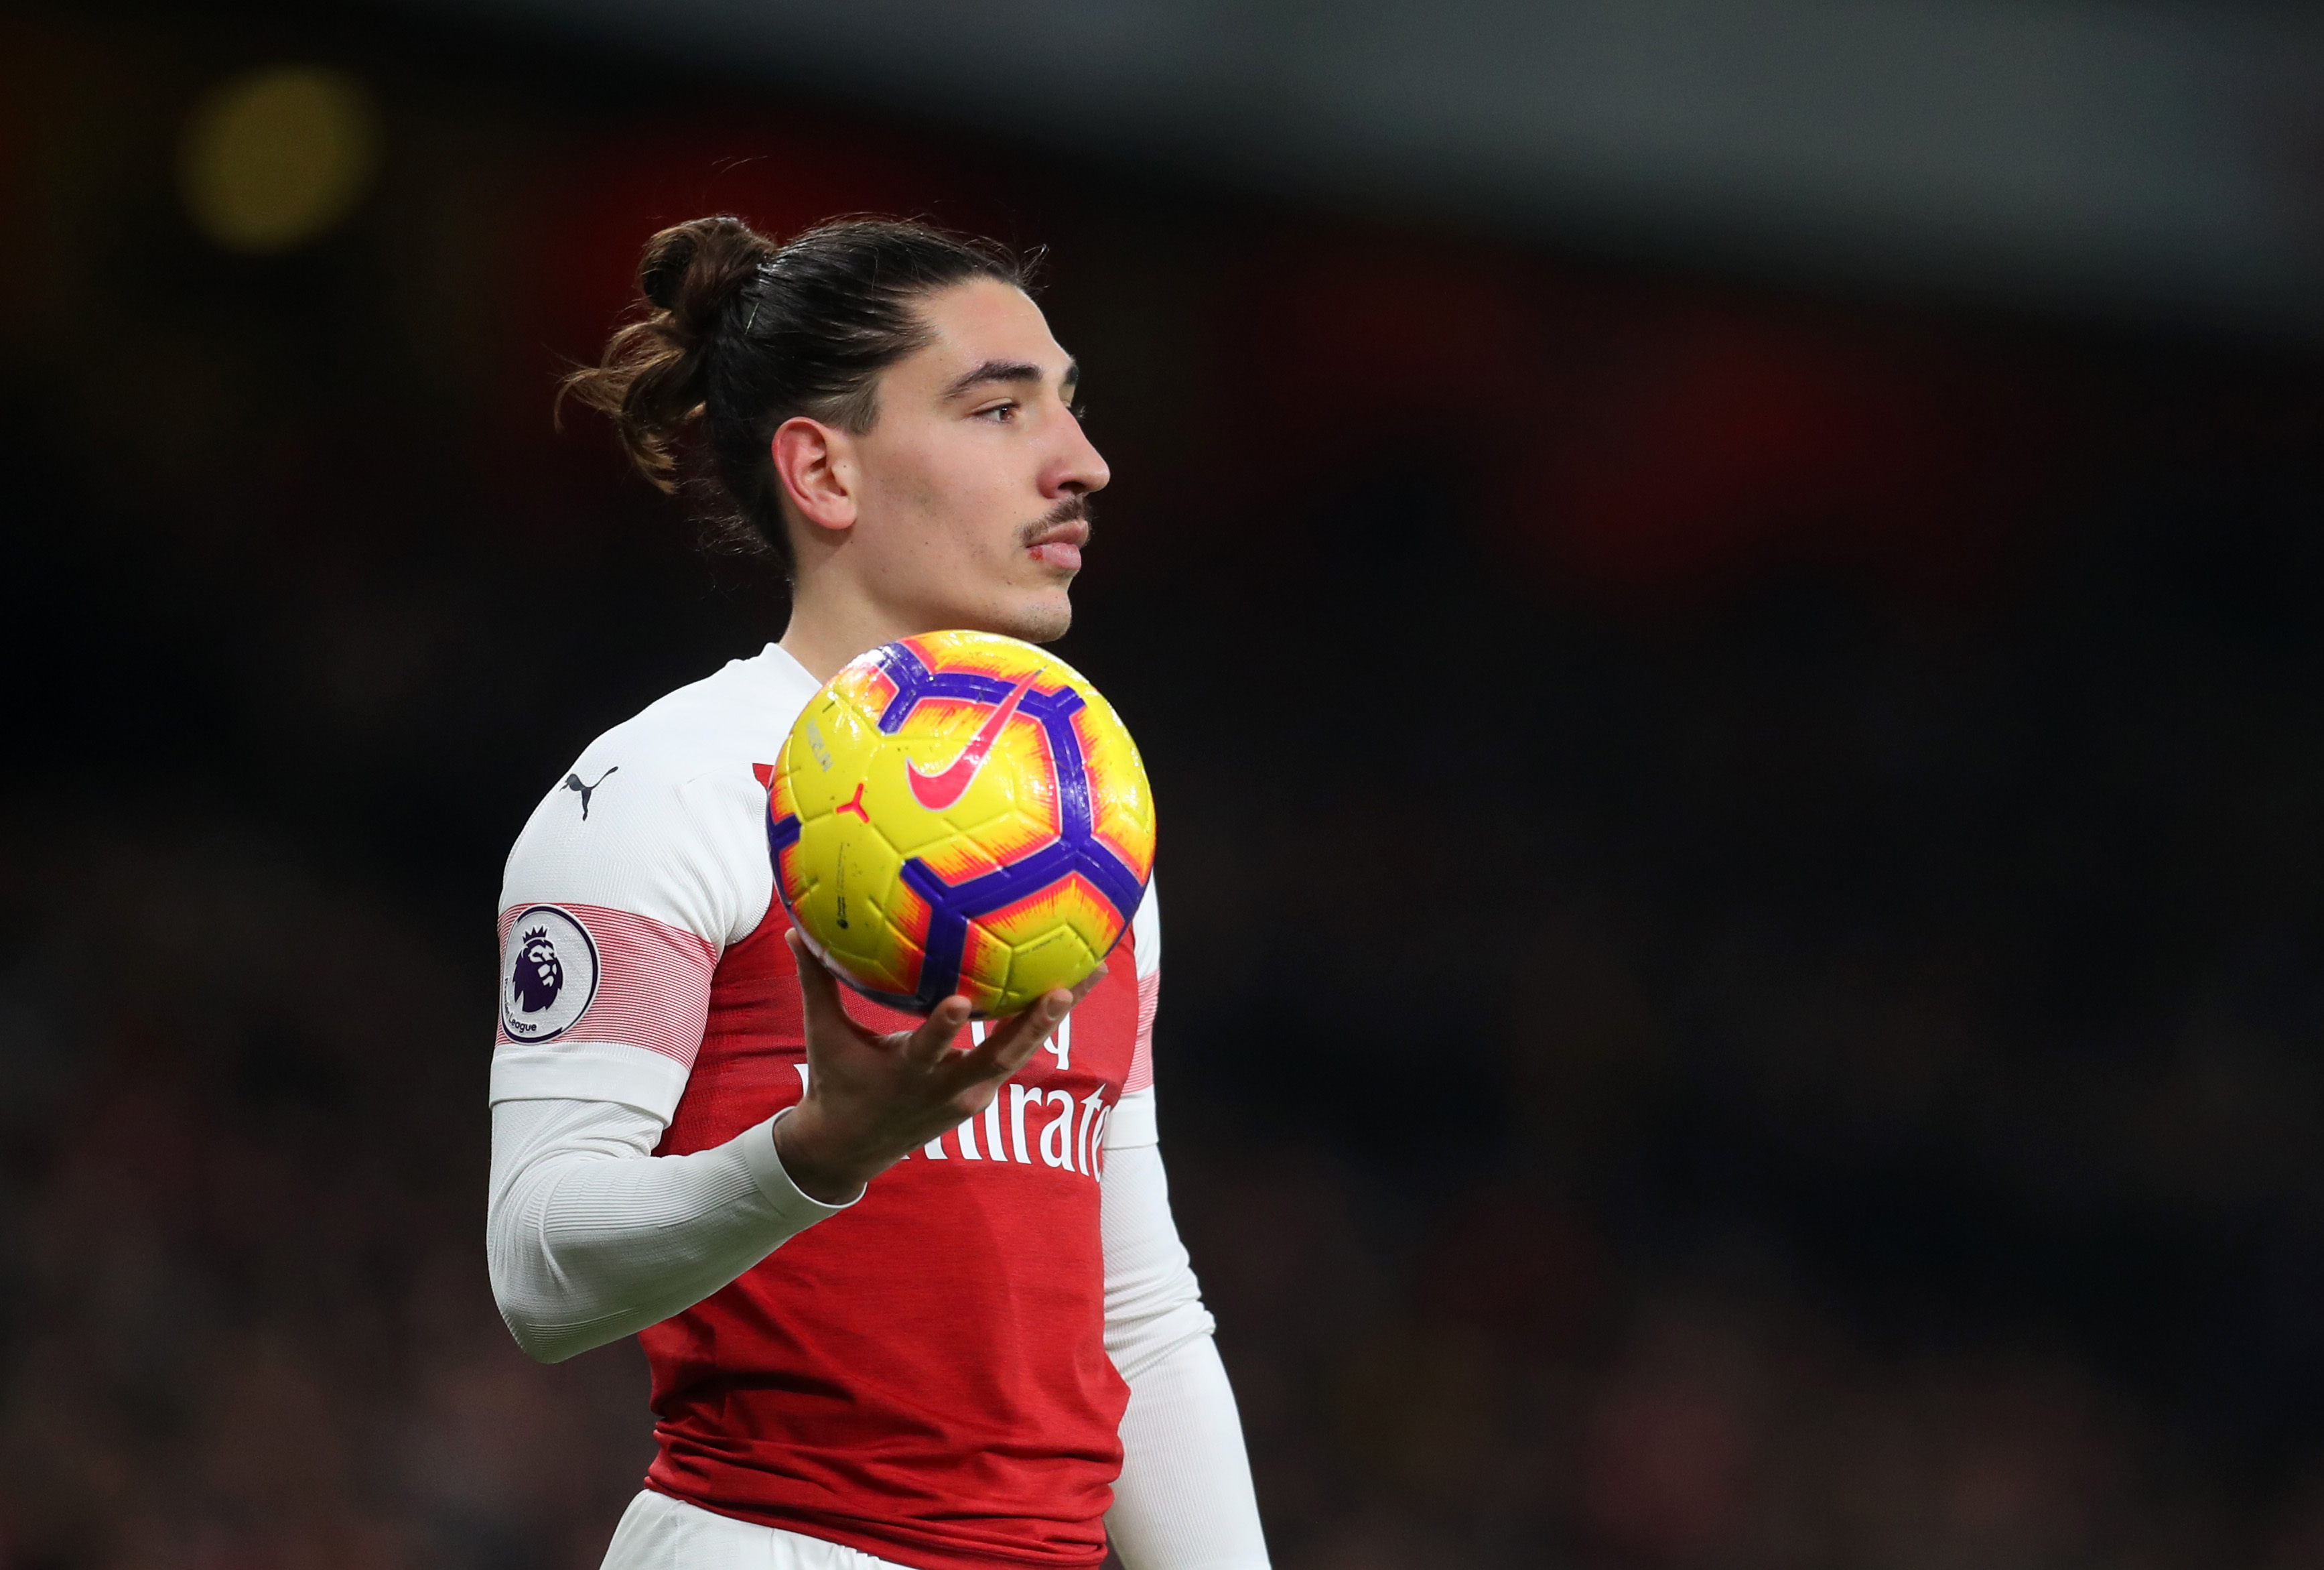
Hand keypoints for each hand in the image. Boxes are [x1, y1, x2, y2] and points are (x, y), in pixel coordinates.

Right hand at [771, 929, 1104, 1203]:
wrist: (851, 1149)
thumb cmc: (837, 1082)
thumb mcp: (824, 1036)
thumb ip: (816, 983)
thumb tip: (795, 928)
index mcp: (907, 1073)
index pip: (928, 1049)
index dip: (945, 1028)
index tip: (961, 1000)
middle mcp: (948, 1088)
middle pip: (1000, 1056)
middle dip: (1032, 1024)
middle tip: (1064, 988)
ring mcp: (972, 1095)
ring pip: (1021, 1053)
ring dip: (1054, 1016)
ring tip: (1091, 972)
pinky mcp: (984, 1096)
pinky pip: (1017, 1055)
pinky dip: (1040, 1025)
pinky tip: (1067, 986)